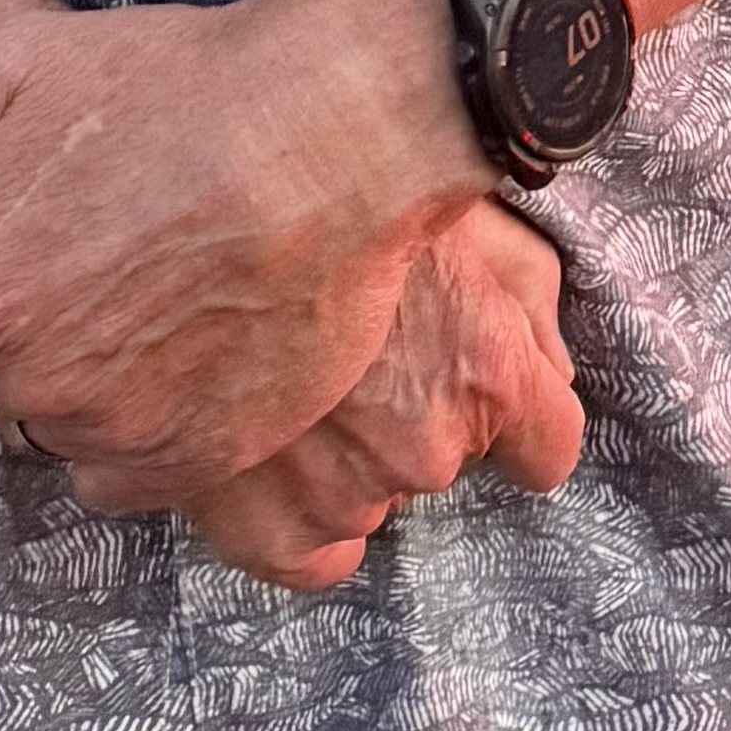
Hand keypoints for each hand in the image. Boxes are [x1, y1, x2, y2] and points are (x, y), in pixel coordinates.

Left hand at [0, 0, 488, 508]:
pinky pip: (131, 474)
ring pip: (57, 433)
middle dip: (1, 334)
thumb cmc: (175, 81)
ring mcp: (130, 431)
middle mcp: (45, 384)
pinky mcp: (209, 458)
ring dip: (76, 380)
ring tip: (141, 287)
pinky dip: (142, 423)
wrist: (340, 128)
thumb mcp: (10, 66)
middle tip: (75, 253)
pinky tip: (182, 339)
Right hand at [178, 200, 583, 591]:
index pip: (548, 444)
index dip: (516, 407)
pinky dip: (290, 510)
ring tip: (280, 369)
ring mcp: (345, 497)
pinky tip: (262, 443)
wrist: (177, 211)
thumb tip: (553, 365)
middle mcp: (427, 448)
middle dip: (410, 406)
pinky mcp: (267, 532)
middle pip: (446, 455)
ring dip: (340, 448)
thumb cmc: (325, 177)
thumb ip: (525, 285)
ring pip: (368, 491)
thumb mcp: (452, 194)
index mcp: (484, 369)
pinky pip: (309, 553)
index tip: (469, 375)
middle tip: (347, 336)